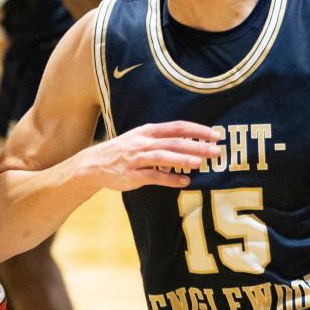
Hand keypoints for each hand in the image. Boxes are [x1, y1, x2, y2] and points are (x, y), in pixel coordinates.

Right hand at [89, 121, 219, 191]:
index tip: (215, 135)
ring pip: (163, 157)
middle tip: (216, 151)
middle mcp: (143, 142)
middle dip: (196, 145)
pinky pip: (153, 177)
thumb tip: (189, 144)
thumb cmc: (123, 151)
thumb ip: (162, 140)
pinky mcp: (132, 175)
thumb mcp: (141, 138)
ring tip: (200, 163)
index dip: (198, 130)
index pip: (178, 127)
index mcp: (148, 131)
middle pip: (174, 142)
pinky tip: (185, 182)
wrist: (93, 164)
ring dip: (182, 159)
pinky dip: (169, 180)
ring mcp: (137, 159)